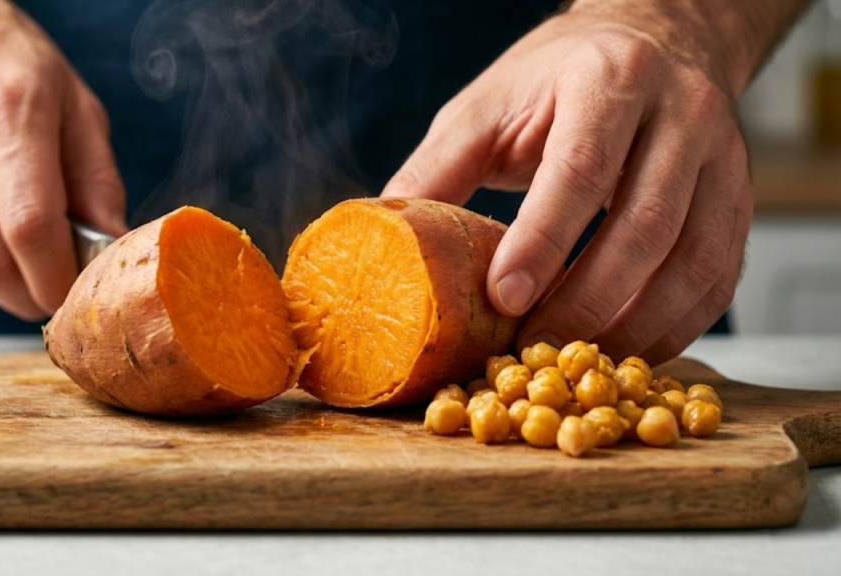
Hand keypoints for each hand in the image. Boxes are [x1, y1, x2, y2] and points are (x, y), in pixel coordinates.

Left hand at [382, 8, 752, 363]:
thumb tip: (381, 239)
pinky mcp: (739, 201)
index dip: (543, 241)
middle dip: (589, 299)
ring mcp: (723, 158)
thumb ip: (437, 169)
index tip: (504, 299)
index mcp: (608, 79)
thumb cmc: (557, 81)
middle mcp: (680, 112)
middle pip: (646, 222)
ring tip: (578, 363)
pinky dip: (677, 326)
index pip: (581, 167)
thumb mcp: (486, 107)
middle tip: (536, 350)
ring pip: (695, 258)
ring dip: (637, 325)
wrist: (652, 42)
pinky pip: (719, 276)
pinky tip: (629, 351)